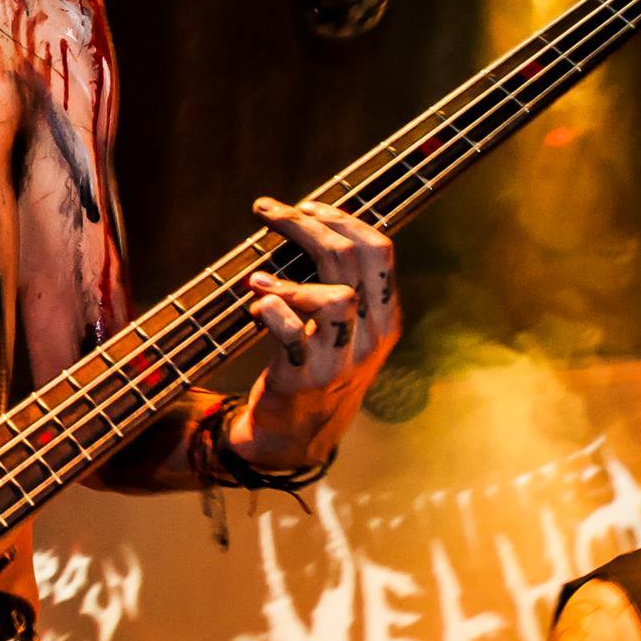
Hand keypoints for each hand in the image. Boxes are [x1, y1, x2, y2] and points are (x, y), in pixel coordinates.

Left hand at [236, 197, 400, 468]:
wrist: (296, 436)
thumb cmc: (314, 367)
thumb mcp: (343, 329)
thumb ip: (335, 284)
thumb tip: (306, 224)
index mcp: (385, 317)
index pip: (379, 250)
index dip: (341, 218)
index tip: (306, 205)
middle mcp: (370, 337)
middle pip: (351, 260)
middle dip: (305, 225)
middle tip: (268, 212)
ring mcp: (340, 360)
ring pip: (336, 298)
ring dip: (291, 279)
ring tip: (259, 279)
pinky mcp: (304, 380)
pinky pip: (292, 334)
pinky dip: (270, 311)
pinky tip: (255, 307)